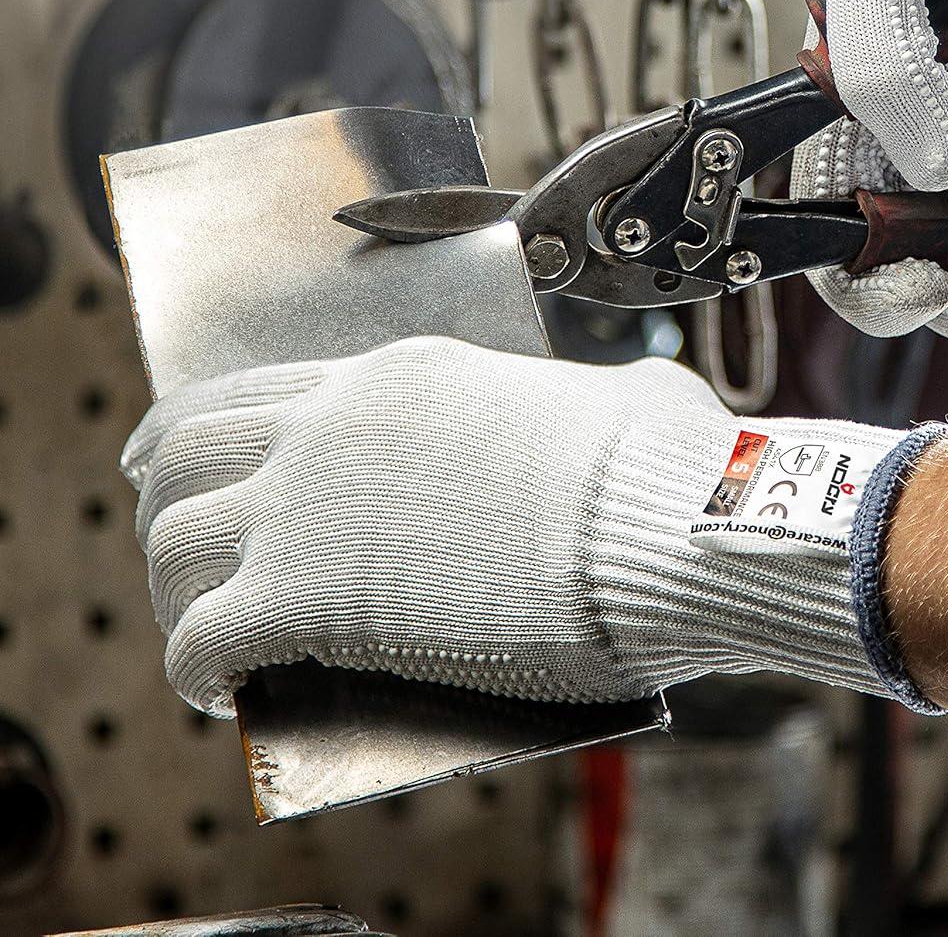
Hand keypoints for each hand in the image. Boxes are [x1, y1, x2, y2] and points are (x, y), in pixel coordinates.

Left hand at [121, 337, 895, 715]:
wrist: (654, 521)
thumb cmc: (657, 464)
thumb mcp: (621, 394)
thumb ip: (599, 392)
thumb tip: (635, 394)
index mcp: (401, 375)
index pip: (261, 391)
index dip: (203, 432)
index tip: (184, 462)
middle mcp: (334, 424)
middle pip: (188, 451)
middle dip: (167, 501)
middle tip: (177, 549)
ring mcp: (309, 506)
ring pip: (175, 540)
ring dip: (175, 591)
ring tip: (200, 632)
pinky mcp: (306, 597)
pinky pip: (201, 638)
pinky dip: (195, 670)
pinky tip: (218, 693)